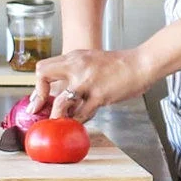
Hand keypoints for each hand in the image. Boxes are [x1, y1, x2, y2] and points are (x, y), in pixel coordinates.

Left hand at [26, 48, 152, 121]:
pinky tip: (79, 122)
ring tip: (59, 123)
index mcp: (74, 57)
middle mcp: (77, 66)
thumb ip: (75, 71)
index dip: (39, 85)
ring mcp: (87, 81)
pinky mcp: (100, 95)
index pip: (43, 67)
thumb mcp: (91, 60)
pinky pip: (81, 114)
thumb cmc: (118, 65)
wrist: (141, 63)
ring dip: (57, 116)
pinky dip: (78, 121)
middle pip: (43, 76)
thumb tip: (61, 90)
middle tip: (39, 111)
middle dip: (39, 98)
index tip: (40, 99)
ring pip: (60, 103)